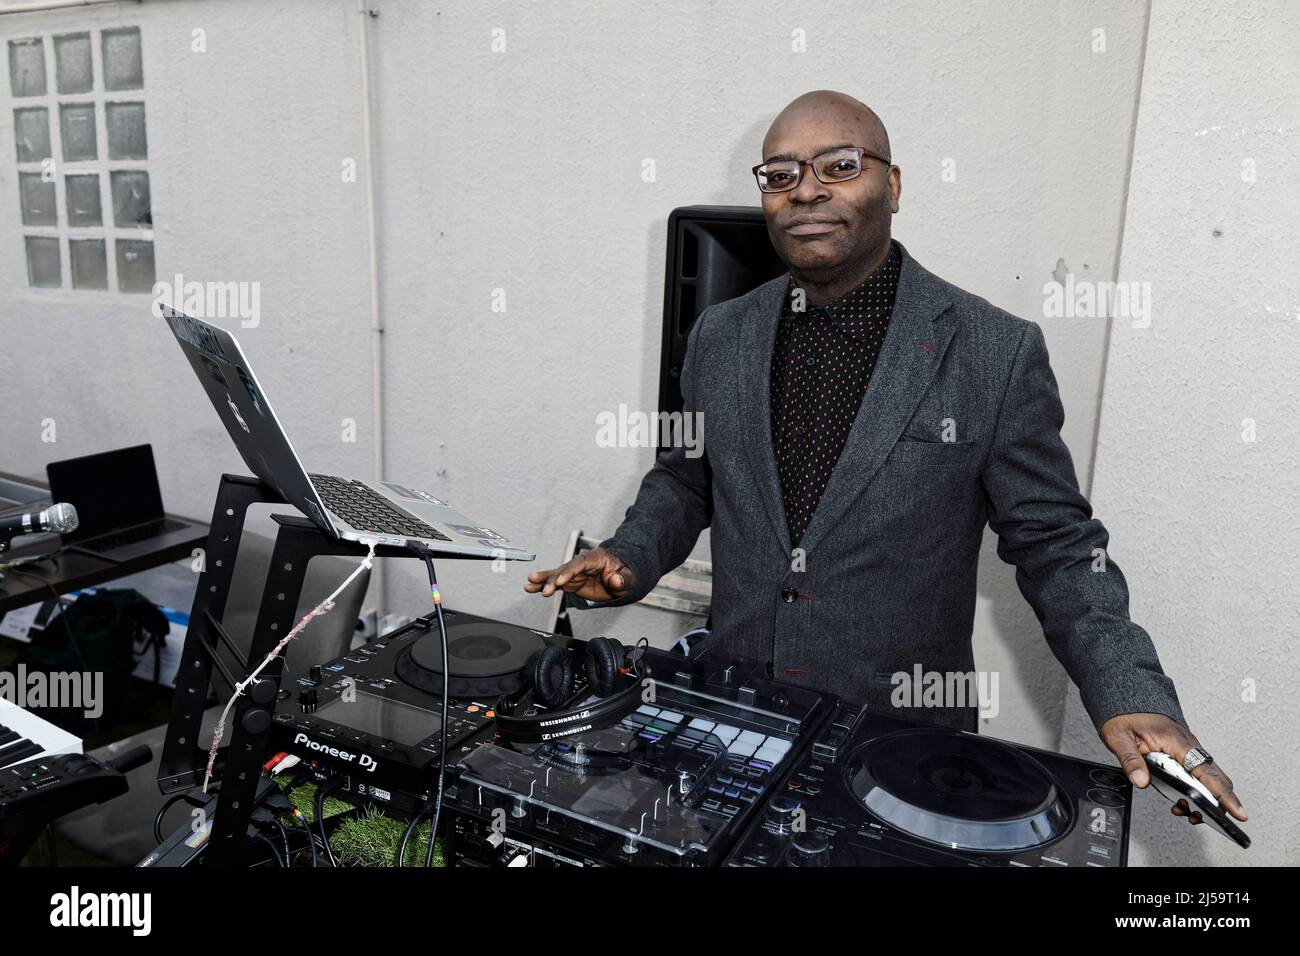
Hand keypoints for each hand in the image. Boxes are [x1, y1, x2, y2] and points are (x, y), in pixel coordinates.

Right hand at [523, 547, 634, 602]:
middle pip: (564, 570)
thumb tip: (616, 580)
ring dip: (543, 581)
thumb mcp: (628, 577)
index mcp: (594, 558)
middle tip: (544, 590)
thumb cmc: (623, 573)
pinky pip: (555, 583)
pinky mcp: (570, 582)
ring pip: (556, 576)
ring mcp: (574, 573)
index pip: (580, 564)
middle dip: (553, 580)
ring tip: (529, 585)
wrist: (620, 578)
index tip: (561, 581)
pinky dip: (543, 585)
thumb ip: (622, 579)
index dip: (569, 572)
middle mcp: (581, 564)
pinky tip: (531, 588)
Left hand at [1099, 712, 1246, 821]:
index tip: (1238, 812)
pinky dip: (1195, 789)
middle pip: (1215, 778)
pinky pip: (1197, 773)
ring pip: (1207, 777)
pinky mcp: (1184, 751)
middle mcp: (1188, 745)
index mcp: (1176, 741)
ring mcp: (1188, 748)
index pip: (1206, 772)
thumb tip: (1141, 781)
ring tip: (1184, 810)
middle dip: (1217, 802)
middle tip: (1202, 818)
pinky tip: (1180, 799)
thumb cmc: (1125, 716)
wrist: (1126, 699)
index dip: (1224, 795)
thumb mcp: (1119, 738)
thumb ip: (1131, 760)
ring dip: (1203, 797)